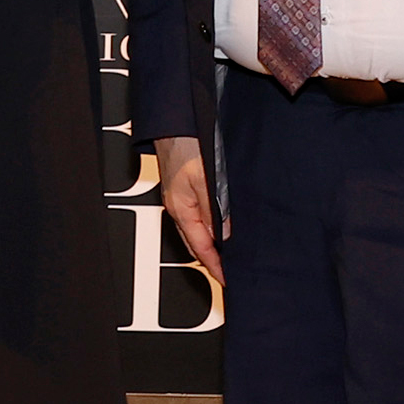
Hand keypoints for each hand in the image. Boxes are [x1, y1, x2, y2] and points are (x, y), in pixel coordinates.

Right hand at [156, 135, 223, 289]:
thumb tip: (226, 235)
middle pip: (196, 244)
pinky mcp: (184, 189)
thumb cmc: (185, 145)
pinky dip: (209, 228)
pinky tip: (220, 227)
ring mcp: (180, 199)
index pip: (201, 248)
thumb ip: (215, 209)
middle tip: (230, 272)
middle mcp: (178, 208)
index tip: (228, 279)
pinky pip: (197, 216)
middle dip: (213, 261)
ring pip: (197, 231)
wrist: (173, 123)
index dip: (216, 266)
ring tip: (228, 255)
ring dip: (211, 245)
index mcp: (181, 210)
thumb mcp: (207, 180)